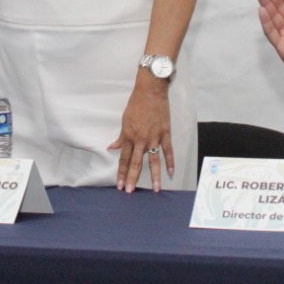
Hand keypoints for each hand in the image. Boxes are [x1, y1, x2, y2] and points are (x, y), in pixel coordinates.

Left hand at [108, 77, 172, 192]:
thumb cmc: (136, 104)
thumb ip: (121, 137)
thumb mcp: (125, 120)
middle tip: (130, 192)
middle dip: (133, 178)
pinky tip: (171, 173)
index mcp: (129, 136)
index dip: (122, 172)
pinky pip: (168, 150)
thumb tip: (112, 147)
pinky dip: (170, 161)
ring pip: (154, 160)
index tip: (120, 185)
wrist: (150, 91)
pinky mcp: (165, 133)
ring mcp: (154, 137)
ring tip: (156, 189)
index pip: (124, 159)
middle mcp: (141, 139)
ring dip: (154, 176)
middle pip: (136, 162)